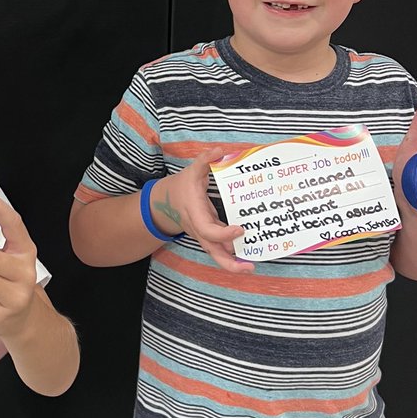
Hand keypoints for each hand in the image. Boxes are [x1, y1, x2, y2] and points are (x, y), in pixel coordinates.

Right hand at [152, 149, 253, 272]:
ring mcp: (203, 235)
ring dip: (233, 263)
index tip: (241, 229)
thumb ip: (204, 160)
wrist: (165, 202)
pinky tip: (247, 257)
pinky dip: (232, 255)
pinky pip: (220, 249)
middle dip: (229, 263)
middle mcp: (199, 228)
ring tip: (251, 266)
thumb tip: (219, 150)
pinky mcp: (208, 237)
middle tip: (249, 267)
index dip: (223, 234)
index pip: (208, 230)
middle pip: (212, 251)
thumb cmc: (182, 186)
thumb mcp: (191, 171)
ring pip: (216, 254)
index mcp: (195, 213)